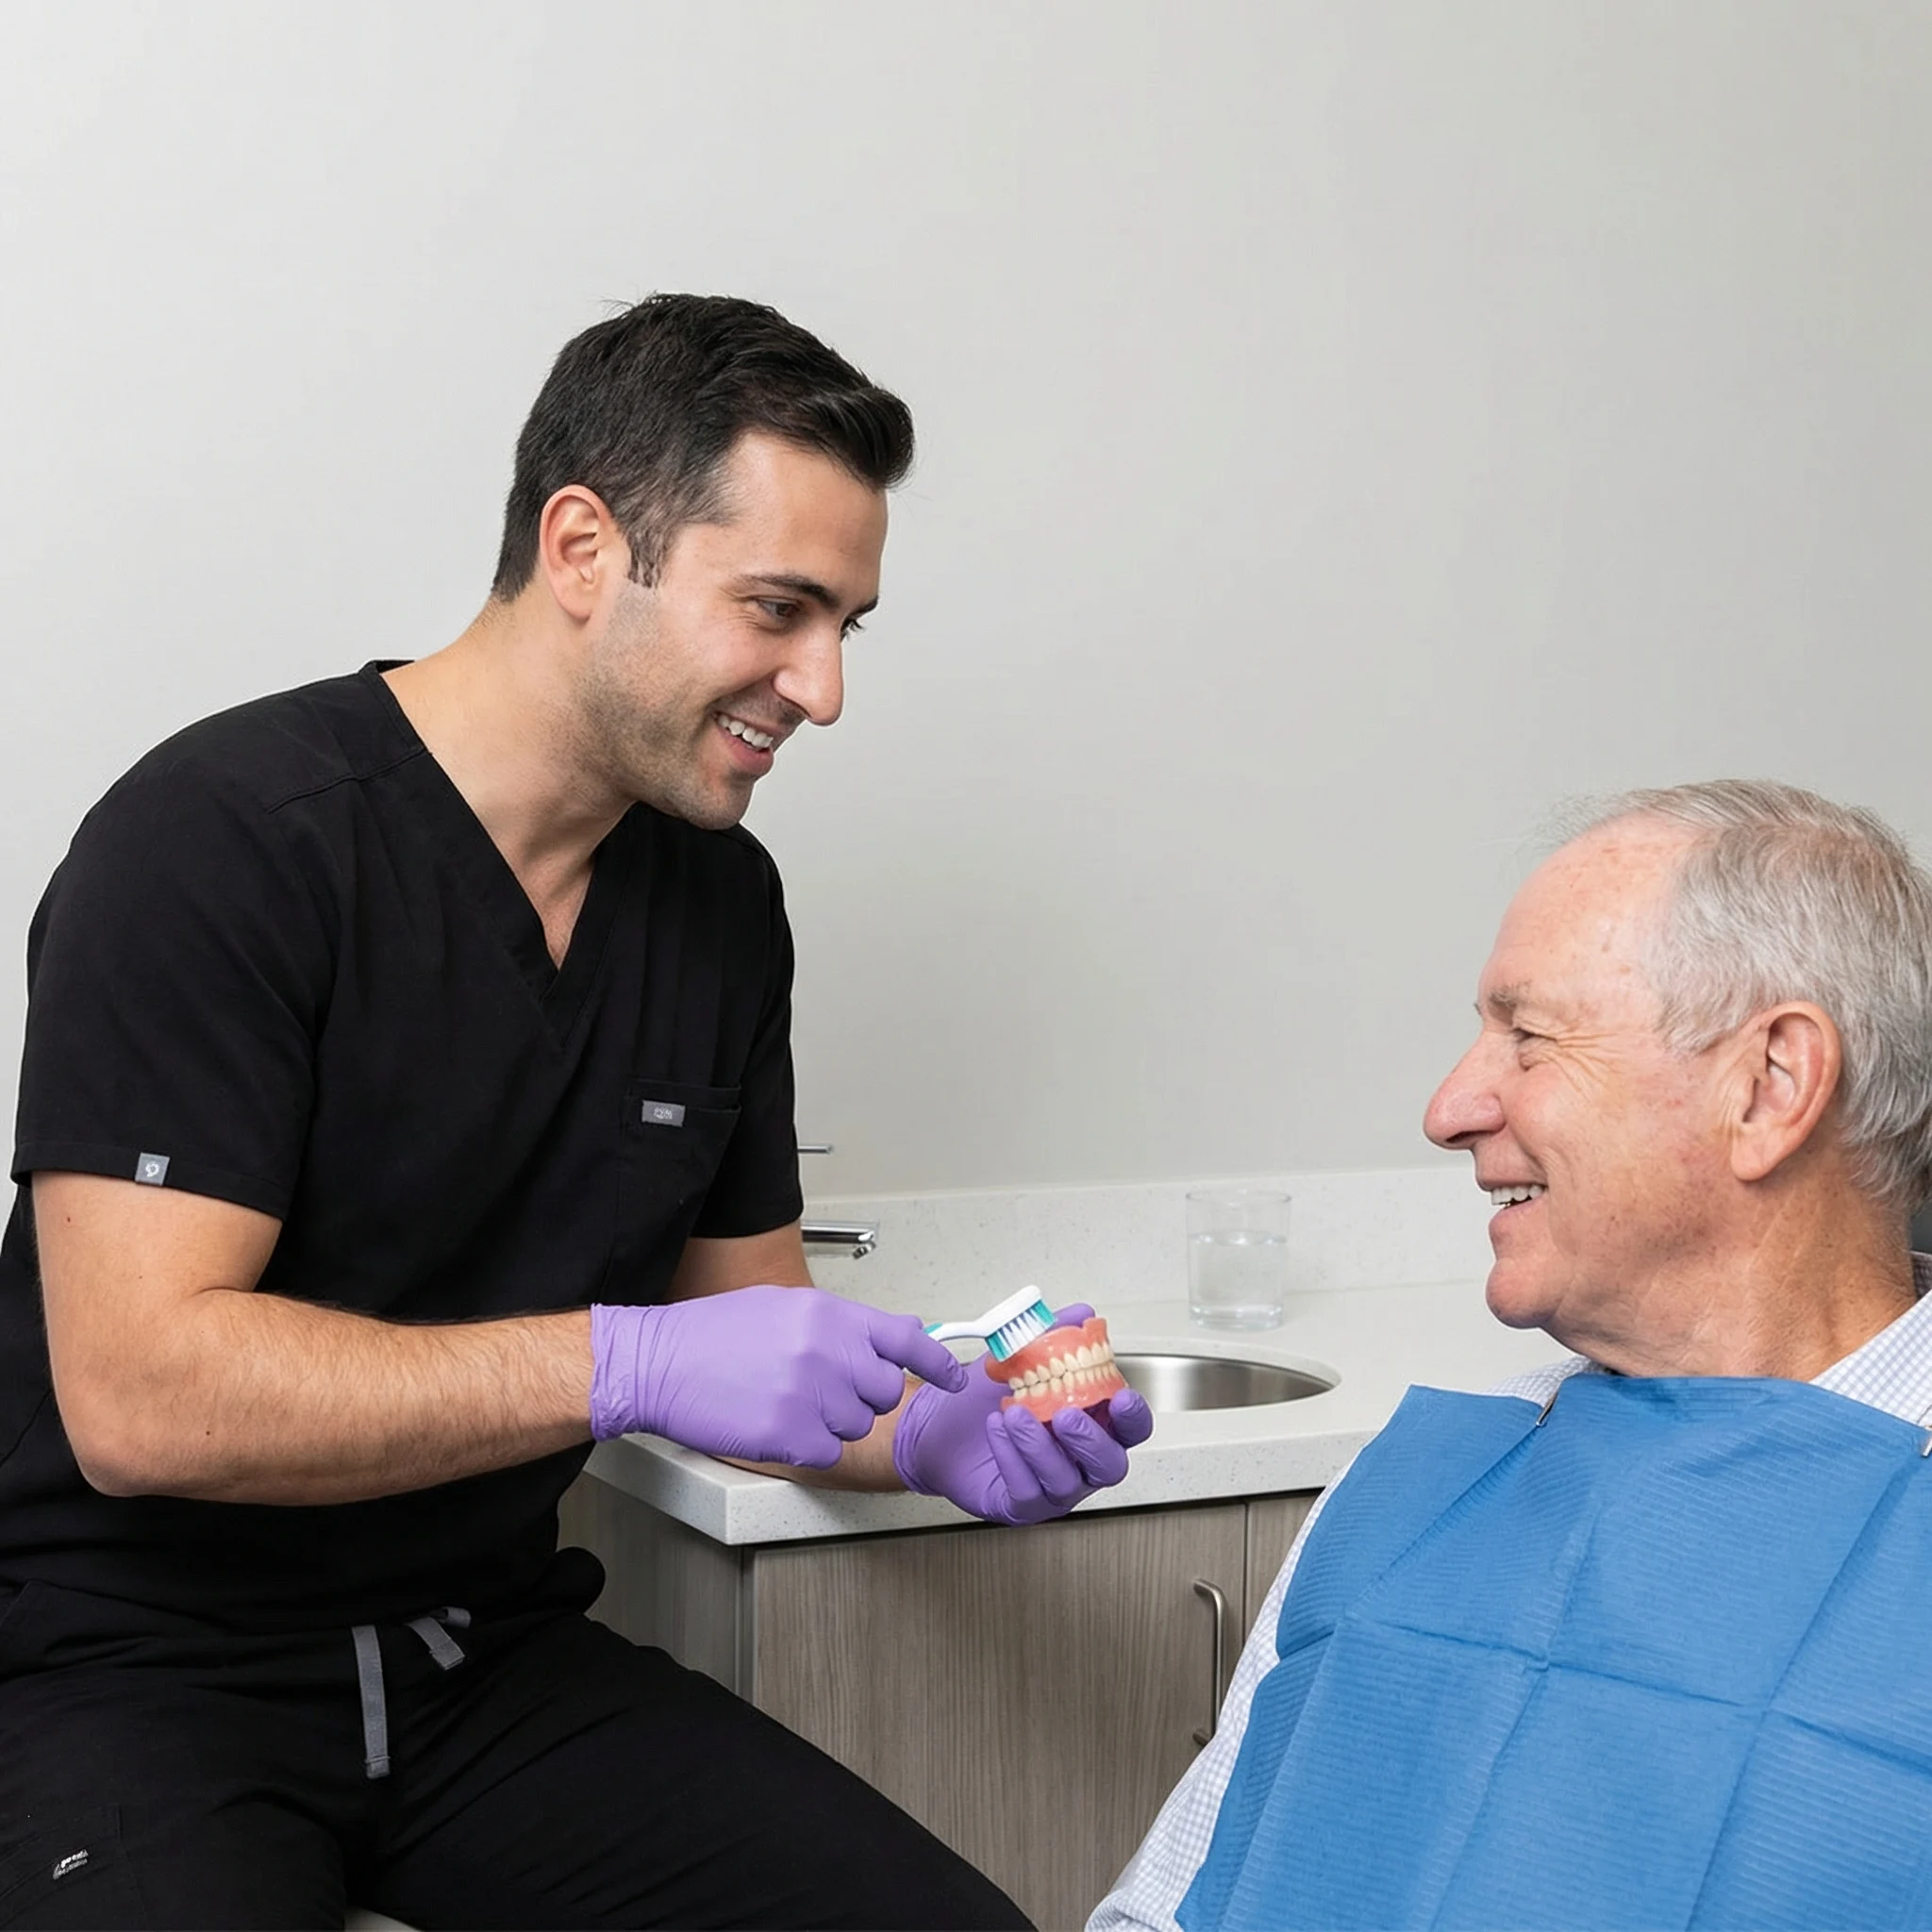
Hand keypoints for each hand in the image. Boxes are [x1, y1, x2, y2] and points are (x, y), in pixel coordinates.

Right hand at [590, 1288, 967, 1466]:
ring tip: (785, 1400)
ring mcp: (811, 1395)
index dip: (935, 1362)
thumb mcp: (785, 1308)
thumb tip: (900, 1330)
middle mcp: (828, 1352)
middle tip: (822, 1388)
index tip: (952, 1379)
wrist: (659, 1363)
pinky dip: (807, 1448)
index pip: (905, 1337)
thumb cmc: (715, 1335)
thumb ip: (844, 1323)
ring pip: (856, 1426)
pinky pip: (828, 1453)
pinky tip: (775, 1424)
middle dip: (863, 1395)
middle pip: (884, 1390)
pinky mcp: (791, 1436)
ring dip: (830, 1422)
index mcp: (830, 1315)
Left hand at [892, 1305, 1154, 1524]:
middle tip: (1064, 1414)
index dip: (1133, 1416)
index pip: (1131, 1428)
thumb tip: (1082, 1315)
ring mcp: (1054, 1488)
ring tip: (1014, 1412)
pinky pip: (1027, 1490)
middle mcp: (1080, 1461)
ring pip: (1065, 1481)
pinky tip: (996, 1429)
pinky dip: (1012, 1457)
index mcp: (1093, 1424)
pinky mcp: (1021, 1505)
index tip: (1121, 1398)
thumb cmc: (987, 1396)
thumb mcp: (1020, 1355)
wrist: (939, 1422)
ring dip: (1040, 1445)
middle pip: (1109, 1465)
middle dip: (1091, 1440)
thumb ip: (1055, 1334)